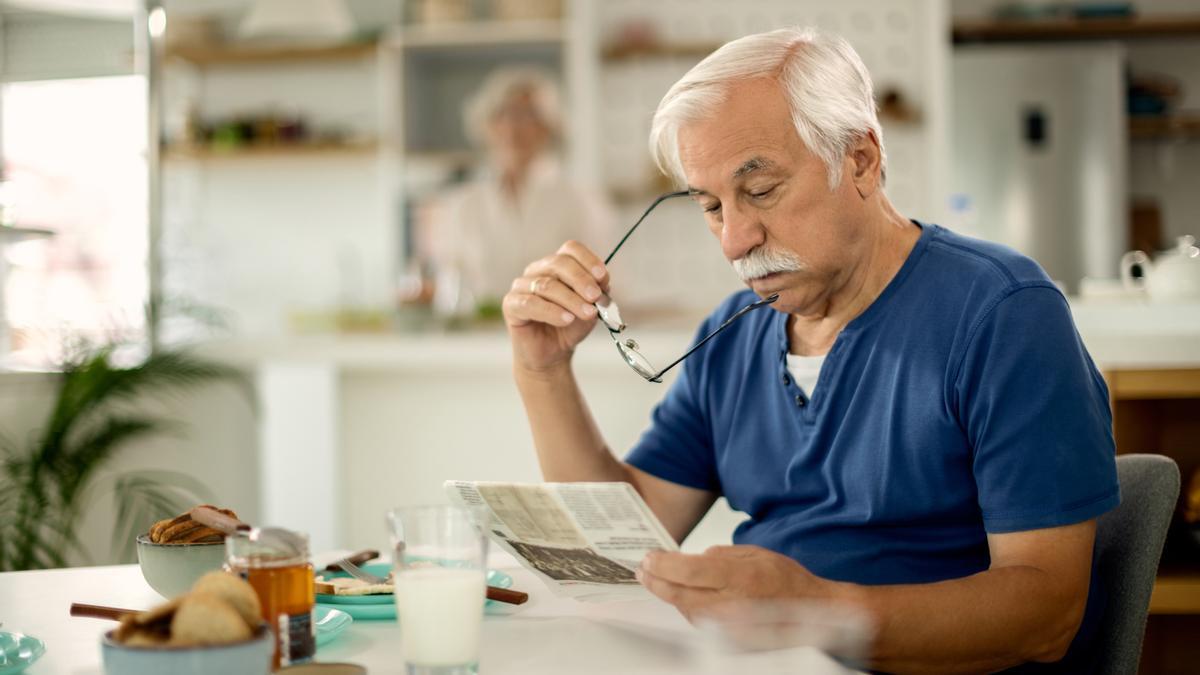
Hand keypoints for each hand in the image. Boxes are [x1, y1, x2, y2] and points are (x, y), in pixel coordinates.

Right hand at [503, 240, 609, 373]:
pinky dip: (552, 311)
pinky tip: (566, 319)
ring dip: (571, 300)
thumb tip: (602, 280)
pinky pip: (530, 303)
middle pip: (558, 263)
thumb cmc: (570, 327)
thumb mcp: (591, 307)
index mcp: (557, 265)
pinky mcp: (511, 304)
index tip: (602, 276)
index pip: (571, 249)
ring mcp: (522, 286)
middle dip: (581, 280)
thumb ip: (597, 293)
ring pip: (546, 285)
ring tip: (587, 313)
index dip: (588, 259)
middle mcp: (537, 270)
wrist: (553, 353)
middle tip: (595, 297)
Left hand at [637, 545, 843, 621]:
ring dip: (670, 595)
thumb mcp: (756, 554)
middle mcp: (732, 605)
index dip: (663, 565)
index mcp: (739, 578)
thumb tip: (695, 558)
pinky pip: (701, 624)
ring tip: (659, 581)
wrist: (815, 614)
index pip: (687, 571)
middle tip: (643, 571)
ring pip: (687, 611)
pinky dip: (688, 609)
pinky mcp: (731, 641)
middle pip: (680, 595)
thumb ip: (723, 555)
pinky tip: (684, 598)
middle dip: (656, 582)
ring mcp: (730, 627)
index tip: (649, 558)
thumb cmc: (788, 582)